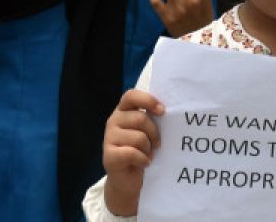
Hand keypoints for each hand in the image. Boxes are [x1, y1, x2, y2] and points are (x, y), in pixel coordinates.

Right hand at [102, 89, 164, 216]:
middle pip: (140, 118)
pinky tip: (144, 163)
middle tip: (156, 144)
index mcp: (123, 111)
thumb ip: (150, 119)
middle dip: (154, 133)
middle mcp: (113, 121)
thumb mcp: (145, 132)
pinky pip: (132, 153)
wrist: (127, 180)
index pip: (131, 96)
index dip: (147, 100)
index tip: (162, 111)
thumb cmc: (140, 152)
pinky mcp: (109, 156)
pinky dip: (143, 159)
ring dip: (148, 149)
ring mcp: (109, 138)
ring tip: (147, 155)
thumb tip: (166, 110)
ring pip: (139, 137)